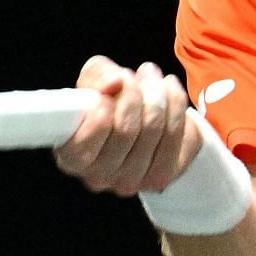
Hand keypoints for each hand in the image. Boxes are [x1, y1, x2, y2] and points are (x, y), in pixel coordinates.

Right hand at [54, 55, 198, 196]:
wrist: (135, 119)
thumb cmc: (104, 101)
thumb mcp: (91, 81)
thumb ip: (97, 76)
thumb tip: (114, 82)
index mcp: (73, 157)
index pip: (88, 138)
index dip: (104, 105)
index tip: (114, 84)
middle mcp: (100, 177)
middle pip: (127, 130)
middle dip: (138, 92)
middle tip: (140, 73)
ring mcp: (133, 181)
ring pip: (157, 130)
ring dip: (160, 94)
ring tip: (155, 78)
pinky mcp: (164, 176)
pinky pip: (182, 136)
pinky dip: (178, 106)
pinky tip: (170, 93)